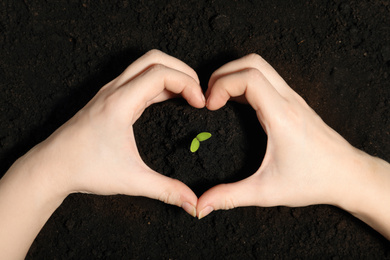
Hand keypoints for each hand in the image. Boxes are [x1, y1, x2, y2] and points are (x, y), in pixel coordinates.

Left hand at [31, 49, 204, 214]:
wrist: (51, 167)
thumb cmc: (85, 169)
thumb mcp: (131, 180)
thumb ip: (166, 190)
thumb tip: (193, 203)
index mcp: (120, 102)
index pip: (161, 73)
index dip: (188, 84)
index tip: (201, 104)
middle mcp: (115, 90)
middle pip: (155, 59)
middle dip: (182, 70)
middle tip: (199, 92)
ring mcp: (110, 92)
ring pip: (145, 65)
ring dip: (170, 74)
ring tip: (188, 94)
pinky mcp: (109, 98)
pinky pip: (138, 79)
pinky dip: (158, 83)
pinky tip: (168, 100)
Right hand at [197, 53, 368, 218]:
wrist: (348, 176)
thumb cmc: (313, 181)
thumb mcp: (267, 192)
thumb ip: (231, 197)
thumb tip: (203, 205)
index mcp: (282, 116)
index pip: (249, 78)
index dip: (222, 85)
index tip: (209, 106)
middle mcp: (288, 100)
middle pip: (253, 62)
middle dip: (224, 73)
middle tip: (209, 96)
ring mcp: (293, 99)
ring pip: (261, 66)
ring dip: (235, 74)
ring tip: (218, 97)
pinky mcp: (294, 103)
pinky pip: (267, 79)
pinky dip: (246, 82)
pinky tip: (236, 103)